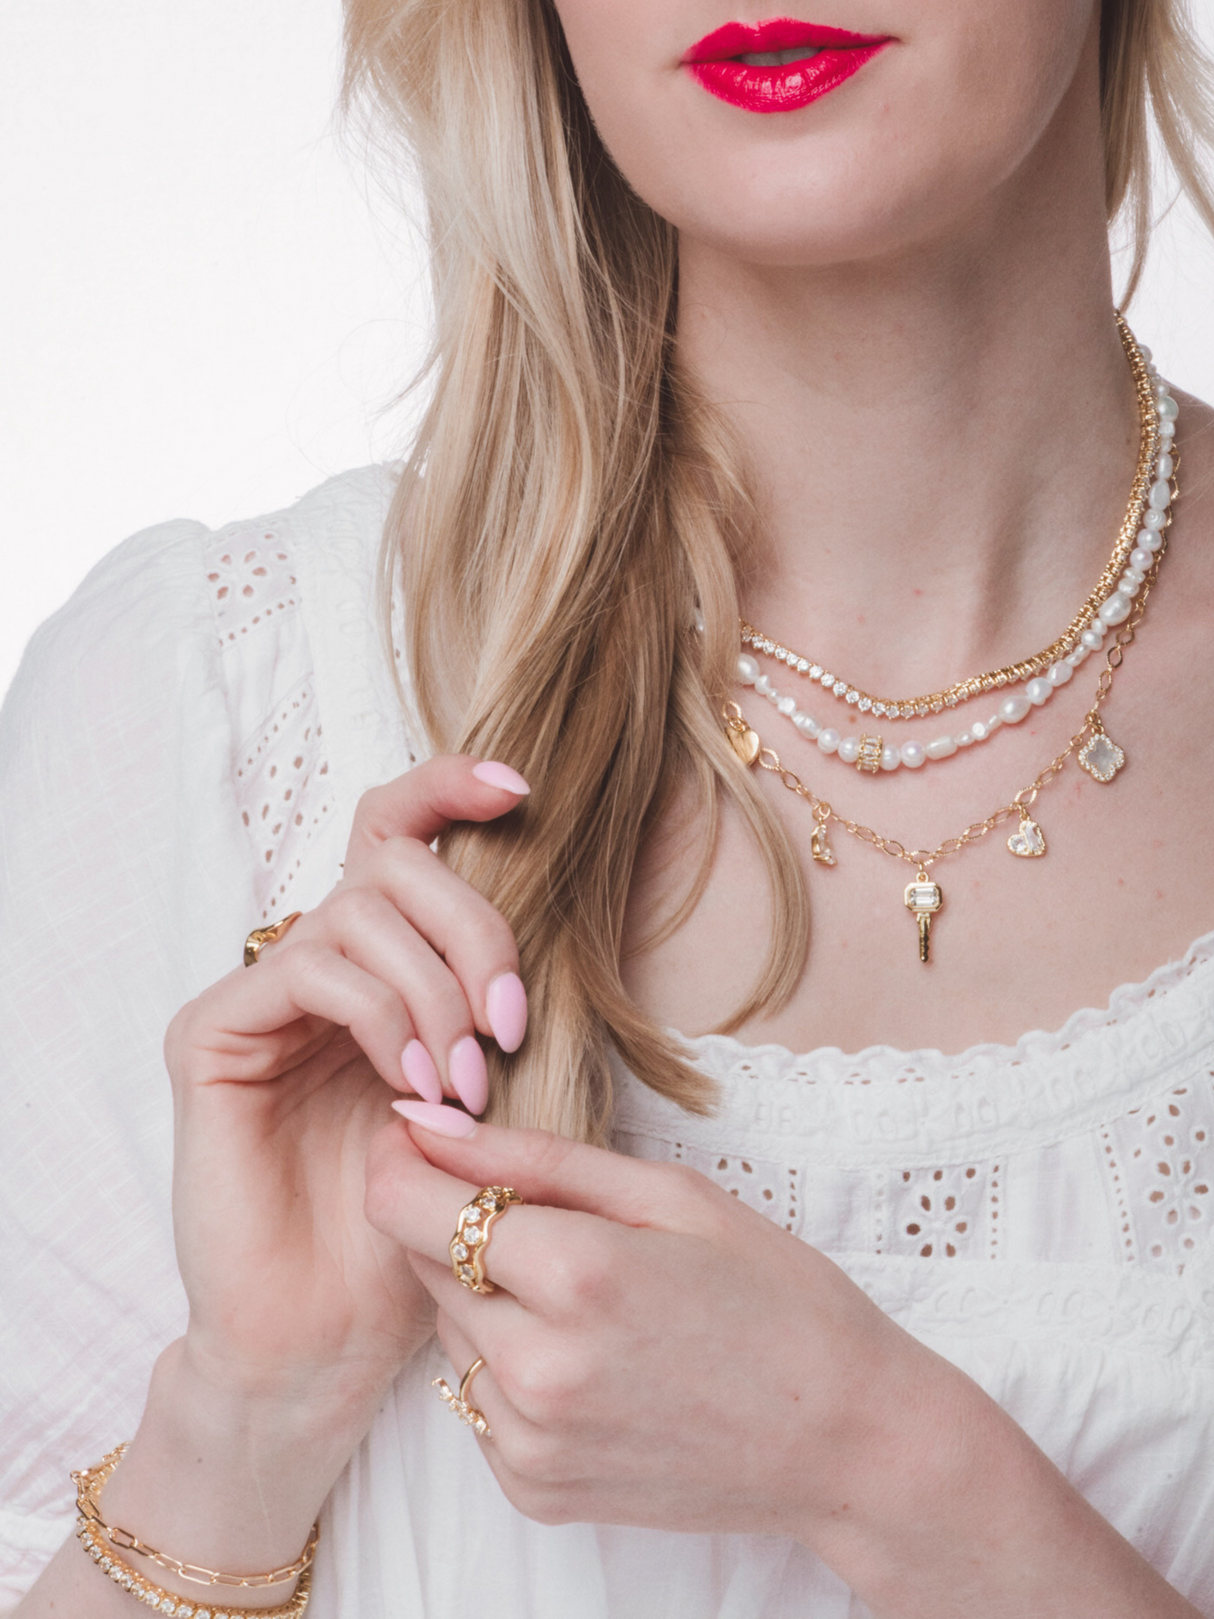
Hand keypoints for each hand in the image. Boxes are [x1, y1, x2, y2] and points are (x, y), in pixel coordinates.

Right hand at [163, 755, 530, 1409]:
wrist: (331, 1335)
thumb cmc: (417, 1220)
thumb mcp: (483, 1093)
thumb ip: (494, 1002)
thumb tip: (553, 904)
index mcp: (379, 964)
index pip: (399, 835)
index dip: (451, 788)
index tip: (520, 790)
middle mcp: (315, 963)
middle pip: (393, 861)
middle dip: (474, 928)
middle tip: (509, 1026)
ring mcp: (261, 995)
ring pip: (358, 909)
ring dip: (435, 990)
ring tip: (463, 1085)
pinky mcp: (211, 1033)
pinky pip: (309, 968)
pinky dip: (379, 1014)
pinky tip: (410, 1086)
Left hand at [363, 1113, 928, 1539]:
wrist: (845, 1439)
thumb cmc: (775, 1296)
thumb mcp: (669, 1194)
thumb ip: (533, 1154)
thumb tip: (423, 1120)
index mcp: (576, 1274)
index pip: (405, 1203)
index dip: (398, 1157)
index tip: (419, 1135)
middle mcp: (535, 1368)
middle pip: (425, 1260)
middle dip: (461, 1221)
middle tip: (552, 1214)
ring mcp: (530, 1441)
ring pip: (447, 1328)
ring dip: (487, 1293)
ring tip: (588, 1291)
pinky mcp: (533, 1490)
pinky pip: (475, 1396)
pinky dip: (509, 1363)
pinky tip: (590, 1354)